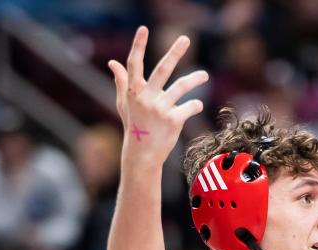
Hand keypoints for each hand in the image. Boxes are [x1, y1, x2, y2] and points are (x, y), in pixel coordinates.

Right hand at [108, 26, 208, 164]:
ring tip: (205, 75)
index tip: (144, 28)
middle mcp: (146, 97)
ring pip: (181, 87)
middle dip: (174, 53)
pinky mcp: (173, 120)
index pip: (135, 63)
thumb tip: (113, 63)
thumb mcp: (124, 103)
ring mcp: (160, 109)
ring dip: (195, 79)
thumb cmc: (134, 125)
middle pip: (162, 70)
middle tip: (185, 38)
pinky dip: (195, 105)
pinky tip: (196, 106)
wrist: (142, 153)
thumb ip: (121, 82)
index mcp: (134, 91)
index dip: (138, 45)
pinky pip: (190, 106)